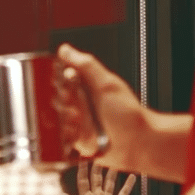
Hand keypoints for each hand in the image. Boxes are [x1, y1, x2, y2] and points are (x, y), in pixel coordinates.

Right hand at [55, 44, 146, 164]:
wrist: (139, 144)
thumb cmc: (128, 114)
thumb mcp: (106, 84)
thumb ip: (86, 65)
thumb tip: (66, 50)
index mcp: (86, 86)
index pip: (60, 78)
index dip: (60, 83)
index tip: (68, 87)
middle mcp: (81, 103)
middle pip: (56, 99)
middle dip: (63, 103)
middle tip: (76, 106)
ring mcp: (79, 122)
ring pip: (57, 118)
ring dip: (65, 120)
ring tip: (80, 121)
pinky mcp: (77, 140)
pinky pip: (61, 137)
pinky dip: (66, 136)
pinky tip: (77, 134)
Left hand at [77, 162, 136, 194]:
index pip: (83, 181)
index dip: (82, 169)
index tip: (83, 158)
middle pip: (96, 179)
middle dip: (97, 168)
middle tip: (100, 156)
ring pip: (110, 184)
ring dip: (112, 174)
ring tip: (114, 163)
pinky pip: (123, 194)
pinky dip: (128, 185)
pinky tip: (132, 176)